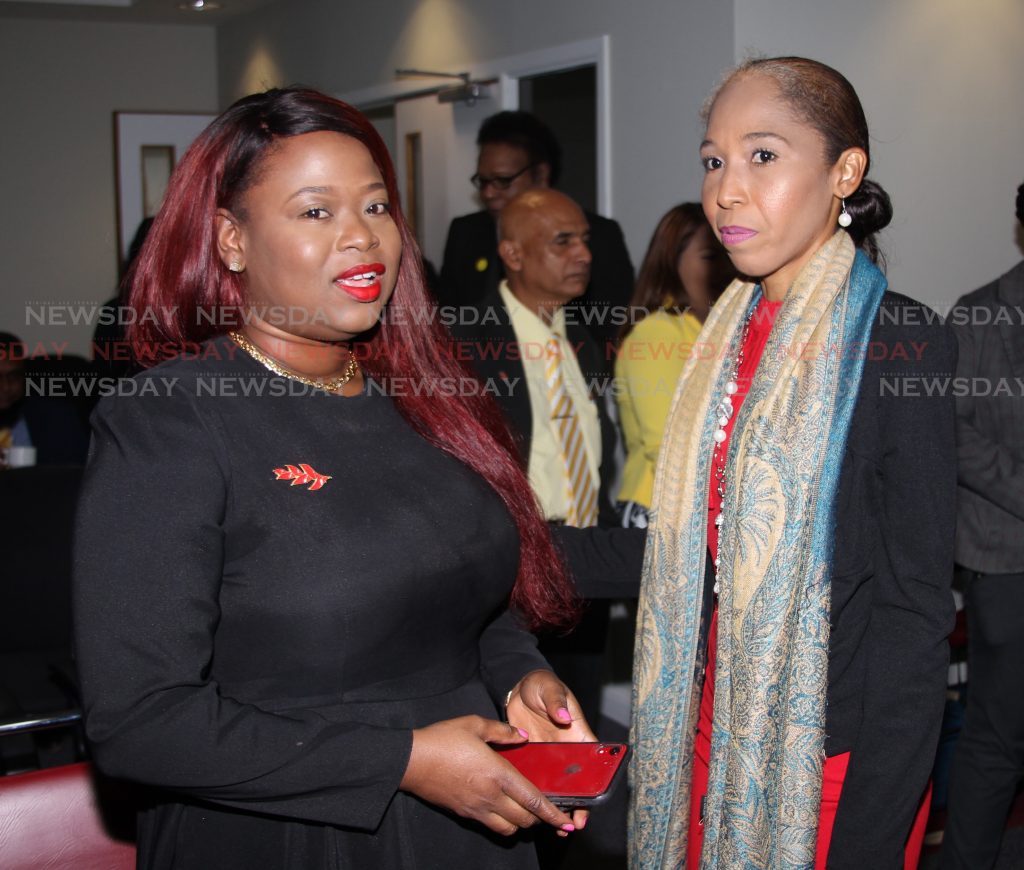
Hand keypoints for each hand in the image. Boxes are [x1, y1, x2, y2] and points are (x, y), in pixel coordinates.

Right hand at [399, 715, 576, 836]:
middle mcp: (490, 796)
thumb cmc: (442, 740)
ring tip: (524, 809)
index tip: (566, 821)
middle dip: (540, 817)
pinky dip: (503, 823)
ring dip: (521, 822)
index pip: (533, 800)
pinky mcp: (465, 814)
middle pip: (525, 819)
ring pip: (510, 828)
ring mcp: (477, 808)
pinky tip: (501, 809)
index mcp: (498, 773)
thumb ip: (502, 731)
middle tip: (545, 808)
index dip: (553, 813)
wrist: (411, 761)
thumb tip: (522, 736)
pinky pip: (492, 826)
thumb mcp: (474, 724)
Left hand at [505, 669, 597, 829]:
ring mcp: (549, 757)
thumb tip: (563, 715)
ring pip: (556, 785)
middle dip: (577, 803)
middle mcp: (566, 750)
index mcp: (578, 733)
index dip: (596, 783)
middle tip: (572, 823)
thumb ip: (556, 700)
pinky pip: (535, 779)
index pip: (593, 762)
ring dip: (556, 803)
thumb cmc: (541, 684)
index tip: (594, 800)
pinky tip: (531, 808)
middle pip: (576, 781)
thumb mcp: (549, 687)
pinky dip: (535, 794)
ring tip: (554, 825)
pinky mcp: (532, 759)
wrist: (518, 687)